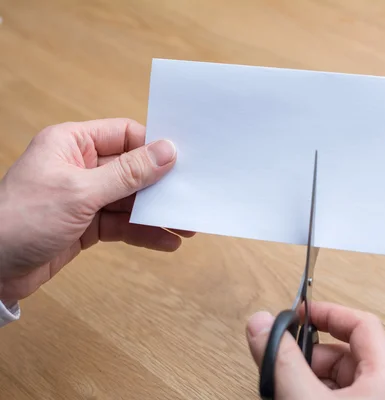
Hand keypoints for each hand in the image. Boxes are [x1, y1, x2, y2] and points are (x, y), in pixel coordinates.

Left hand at [0, 118, 193, 300]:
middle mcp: (79, 166)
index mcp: (71, 143)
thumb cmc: (21, 220)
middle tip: (189, 199)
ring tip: (185, 227)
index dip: (153, 147)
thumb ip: (128, 173)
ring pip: (130, 200)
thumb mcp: (80, 192)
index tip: (182, 162)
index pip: (124, 135)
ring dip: (156, 214)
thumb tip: (167, 151)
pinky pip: (122, 224)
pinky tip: (166, 242)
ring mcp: (83, 197)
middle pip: (132, 170)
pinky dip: (143, 232)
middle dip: (160, 187)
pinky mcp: (86, 224)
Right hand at [246, 301, 384, 398]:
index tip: (301, 313)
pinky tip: (292, 398)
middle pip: (343, 351)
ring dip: (305, 376)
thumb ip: (282, 361)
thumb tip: (262, 324)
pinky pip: (331, 395)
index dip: (329, 313)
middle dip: (308, 353)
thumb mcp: (304, 399)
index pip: (362, 324)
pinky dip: (308, 393)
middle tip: (283, 359)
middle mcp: (382, 391)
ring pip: (334, 377)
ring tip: (284, 387)